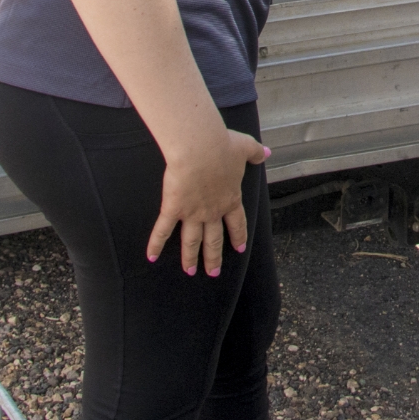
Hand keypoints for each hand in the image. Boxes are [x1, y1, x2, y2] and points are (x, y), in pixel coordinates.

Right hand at [149, 124, 269, 275]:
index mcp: (230, 198)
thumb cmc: (222, 146)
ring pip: (191, 241)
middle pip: (214, 239)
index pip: (237, 223)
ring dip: (190, 258)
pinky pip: (163, 230)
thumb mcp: (245, 147)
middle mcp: (212, 211)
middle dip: (214, 257)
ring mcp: (192, 213)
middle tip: (213, 273)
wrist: (201, 148)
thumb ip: (255, 153)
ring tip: (189, 271)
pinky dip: (156, 244)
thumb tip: (266, 153)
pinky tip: (152, 257)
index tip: (238, 249)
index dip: (238, 236)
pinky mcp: (173, 208)